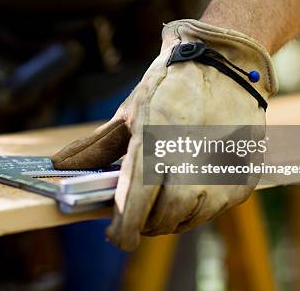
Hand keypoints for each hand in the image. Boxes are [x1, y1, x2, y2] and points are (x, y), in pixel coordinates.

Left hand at [52, 19, 276, 250]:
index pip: (135, 204)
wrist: (225, 64)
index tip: (116, 236)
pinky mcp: (241, 180)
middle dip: (144, 221)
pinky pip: (212, 210)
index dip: (123, 229)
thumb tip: (58, 165)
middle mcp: (189, 165)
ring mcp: (219, 175)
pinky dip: (196, 206)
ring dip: (170, 216)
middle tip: (139, 209)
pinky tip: (190, 183)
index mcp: (154, 144)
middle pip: (160, 220)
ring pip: (187, 219)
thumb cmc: (170, 86)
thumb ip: (95, 146)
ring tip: (164, 193)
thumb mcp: (129, 111)